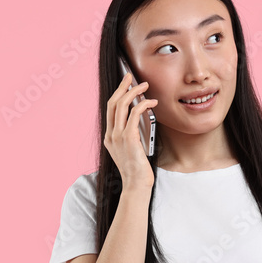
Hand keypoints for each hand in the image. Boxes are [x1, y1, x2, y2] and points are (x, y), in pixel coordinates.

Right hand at [104, 72, 157, 189]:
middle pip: (113, 103)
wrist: (136, 185)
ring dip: (133, 92)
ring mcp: (118, 136)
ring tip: (144, 86)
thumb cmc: (138, 170)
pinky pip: (134, 115)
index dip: (118, 93)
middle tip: (131, 77)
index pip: (110, 109)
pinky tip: (151, 103)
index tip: (125, 84)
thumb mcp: (131, 151)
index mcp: (110, 137)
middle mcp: (111, 135)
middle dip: (122, 87)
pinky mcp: (128, 138)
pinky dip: (143, 105)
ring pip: (122, 105)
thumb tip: (141, 121)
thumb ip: (131, 136)